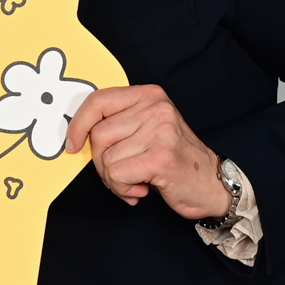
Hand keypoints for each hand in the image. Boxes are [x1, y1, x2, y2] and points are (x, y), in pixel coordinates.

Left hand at [65, 84, 225, 218]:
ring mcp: (160, 131)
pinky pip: (116, 174)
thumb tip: (77, 133)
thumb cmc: (174, 159)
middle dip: (101, 162)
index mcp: (149, 95)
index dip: (78, 124)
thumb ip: (118, 123)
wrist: (212, 184)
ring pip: (105, 158)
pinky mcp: (160, 157)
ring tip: (136, 181)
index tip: (72, 143)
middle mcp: (155, 108)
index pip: (98, 100)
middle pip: (98, 134)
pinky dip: (123, 188)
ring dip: (114, 179)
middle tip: (121, 174)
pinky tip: (142, 188)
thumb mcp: (147, 129)